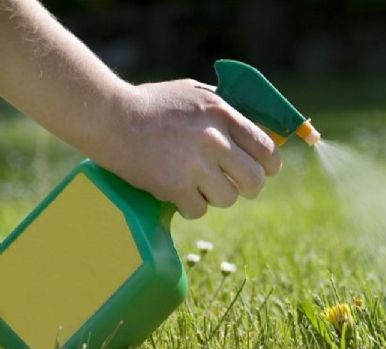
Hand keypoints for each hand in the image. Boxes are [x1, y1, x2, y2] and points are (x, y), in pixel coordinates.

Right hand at [99, 79, 281, 218]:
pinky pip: (199, 210)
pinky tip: (177, 192)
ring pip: (228, 198)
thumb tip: (258, 133)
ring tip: (197, 184)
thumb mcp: (196, 94)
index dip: (270, 165)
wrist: (108, 116)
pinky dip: (189, 206)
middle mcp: (214, 139)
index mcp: (223, 114)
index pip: (267, 149)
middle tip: (235, 185)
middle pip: (255, 180)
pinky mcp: (174, 186)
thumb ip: (227, 111)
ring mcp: (195, 164)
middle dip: (248, 187)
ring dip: (215, 196)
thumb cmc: (153, 104)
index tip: (264, 170)